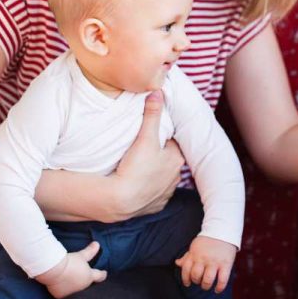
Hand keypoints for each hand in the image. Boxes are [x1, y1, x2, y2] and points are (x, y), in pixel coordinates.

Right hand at [36, 242, 106, 298]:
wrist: (54, 270)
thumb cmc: (69, 262)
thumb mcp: (81, 256)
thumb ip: (90, 251)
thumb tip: (97, 243)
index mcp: (89, 276)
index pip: (99, 276)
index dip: (102, 274)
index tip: (104, 273)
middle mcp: (83, 286)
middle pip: (86, 283)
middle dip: (85, 279)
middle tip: (80, 273)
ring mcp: (73, 292)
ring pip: (75, 288)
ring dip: (74, 284)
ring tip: (69, 277)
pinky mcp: (62, 295)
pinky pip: (64, 292)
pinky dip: (64, 288)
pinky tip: (61, 282)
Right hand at [112, 91, 184, 218]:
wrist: (121, 199)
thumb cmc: (136, 167)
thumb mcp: (145, 137)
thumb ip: (152, 114)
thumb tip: (157, 92)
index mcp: (176, 159)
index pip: (173, 143)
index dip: (162, 139)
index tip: (150, 136)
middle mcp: (175, 177)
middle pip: (168, 160)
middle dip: (159, 155)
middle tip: (142, 151)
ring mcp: (165, 193)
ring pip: (163, 178)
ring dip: (154, 172)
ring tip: (138, 167)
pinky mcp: (155, 206)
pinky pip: (154, 194)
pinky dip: (148, 189)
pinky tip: (138, 183)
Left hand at [175, 236, 236, 293]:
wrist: (222, 230)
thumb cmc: (207, 241)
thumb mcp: (195, 247)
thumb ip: (187, 256)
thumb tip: (177, 263)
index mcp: (194, 254)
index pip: (186, 270)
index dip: (185, 279)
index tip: (188, 283)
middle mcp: (203, 259)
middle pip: (196, 276)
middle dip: (196, 281)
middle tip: (199, 281)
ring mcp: (215, 262)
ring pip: (208, 280)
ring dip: (206, 285)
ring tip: (206, 285)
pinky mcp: (226, 264)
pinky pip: (222, 280)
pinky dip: (219, 288)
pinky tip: (217, 290)